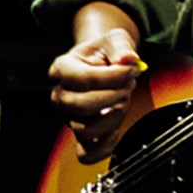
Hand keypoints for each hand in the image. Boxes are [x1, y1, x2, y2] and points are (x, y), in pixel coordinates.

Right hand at [49, 5, 143, 163]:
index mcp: (62, 68)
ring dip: (113, 117)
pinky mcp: (80, 133)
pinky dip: (105, 146)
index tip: (132, 69)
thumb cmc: (106, 51)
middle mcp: (60, 95)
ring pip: (84, 130)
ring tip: (124, 99)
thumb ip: (122, 47)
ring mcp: (68, 116)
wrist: (103, 62)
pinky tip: (117, 129)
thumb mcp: (115, 38)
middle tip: (129, 84)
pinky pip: (86, 154)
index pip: (83, 79)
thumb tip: (128, 60)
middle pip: (80, 106)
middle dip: (113, 96)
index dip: (112, 77)